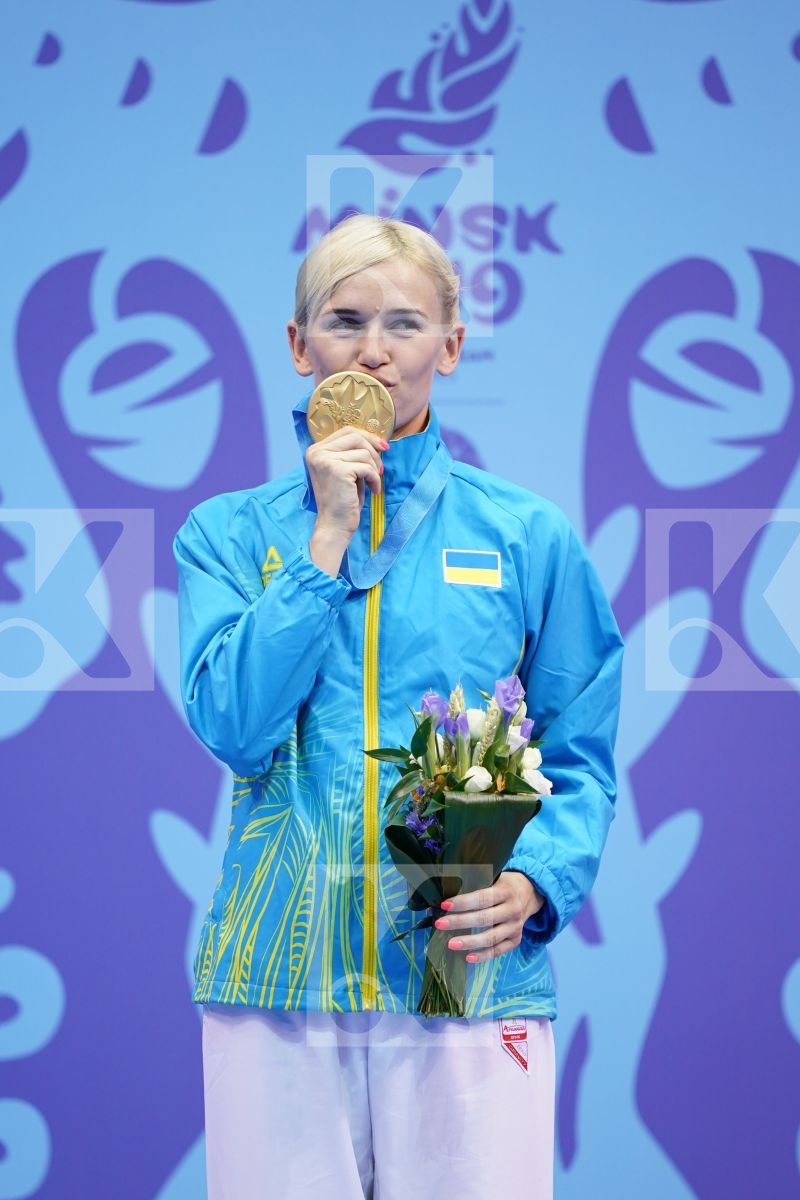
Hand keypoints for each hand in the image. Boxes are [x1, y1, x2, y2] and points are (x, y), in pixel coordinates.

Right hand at [306, 426, 387, 575]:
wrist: (334, 526)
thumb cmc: (342, 500)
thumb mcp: (345, 471)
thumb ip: (352, 453)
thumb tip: (378, 440)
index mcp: (316, 450)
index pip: (346, 431)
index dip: (368, 437)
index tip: (382, 448)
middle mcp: (317, 452)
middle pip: (355, 436)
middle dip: (374, 450)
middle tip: (381, 467)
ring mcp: (325, 460)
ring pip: (363, 452)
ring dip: (374, 468)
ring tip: (373, 483)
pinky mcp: (338, 470)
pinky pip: (366, 467)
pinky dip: (374, 478)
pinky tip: (373, 490)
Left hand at [433, 871, 544, 963]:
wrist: (530, 892)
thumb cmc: (503, 884)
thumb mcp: (495, 877)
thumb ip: (476, 884)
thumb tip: (445, 894)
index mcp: (506, 891)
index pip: (482, 898)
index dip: (463, 902)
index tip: (444, 904)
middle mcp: (512, 910)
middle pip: (484, 918)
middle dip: (460, 922)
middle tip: (440, 924)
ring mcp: (515, 927)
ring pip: (491, 938)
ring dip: (469, 942)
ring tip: (450, 944)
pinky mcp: (516, 940)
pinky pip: (498, 951)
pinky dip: (483, 955)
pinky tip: (468, 957)